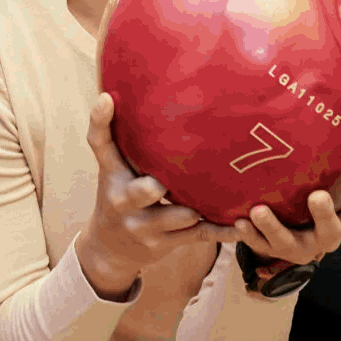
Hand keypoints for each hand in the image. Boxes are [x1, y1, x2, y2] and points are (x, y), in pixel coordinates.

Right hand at [76, 93, 223, 301]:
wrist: (109, 249)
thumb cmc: (118, 195)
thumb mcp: (113, 168)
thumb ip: (118, 137)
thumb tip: (120, 91)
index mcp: (112, 174)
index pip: (99, 144)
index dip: (100, 121)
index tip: (106, 99)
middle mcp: (124, 200)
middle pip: (142, 191)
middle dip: (157, 186)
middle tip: (169, 177)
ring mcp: (146, 226)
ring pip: (178, 216)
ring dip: (197, 207)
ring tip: (224, 191)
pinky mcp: (167, 243)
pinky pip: (199, 236)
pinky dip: (221, 231)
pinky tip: (240, 225)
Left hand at [233, 162, 340, 266]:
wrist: (289, 236)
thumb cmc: (314, 195)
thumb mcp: (331, 181)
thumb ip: (337, 159)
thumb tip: (339, 103)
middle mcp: (329, 234)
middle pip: (333, 229)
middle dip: (324, 214)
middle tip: (317, 196)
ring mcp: (302, 246)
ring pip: (290, 242)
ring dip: (274, 226)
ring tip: (258, 210)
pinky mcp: (276, 251)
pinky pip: (261, 246)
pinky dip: (251, 235)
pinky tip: (239, 222)